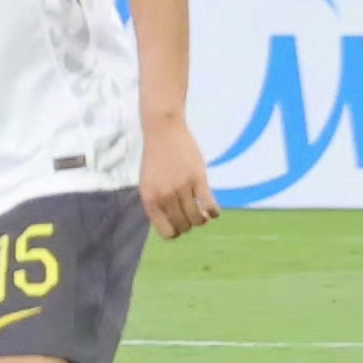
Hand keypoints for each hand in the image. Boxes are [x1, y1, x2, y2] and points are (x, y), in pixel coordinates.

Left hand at [136, 111, 216, 242]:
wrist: (163, 130)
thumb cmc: (156, 158)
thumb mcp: (148, 183)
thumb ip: (157, 204)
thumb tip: (172, 228)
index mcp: (150, 199)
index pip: (166, 232)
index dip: (175, 232)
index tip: (180, 226)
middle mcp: (165, 196)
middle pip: (184, 226)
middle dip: (189, 225)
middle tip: (192, 216)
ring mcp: (182, 187)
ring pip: (198, 219)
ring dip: (202, 220)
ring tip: (203, 213)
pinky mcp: (198, 179)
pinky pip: (210, 206)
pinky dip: (214, 212)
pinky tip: (213, 210)